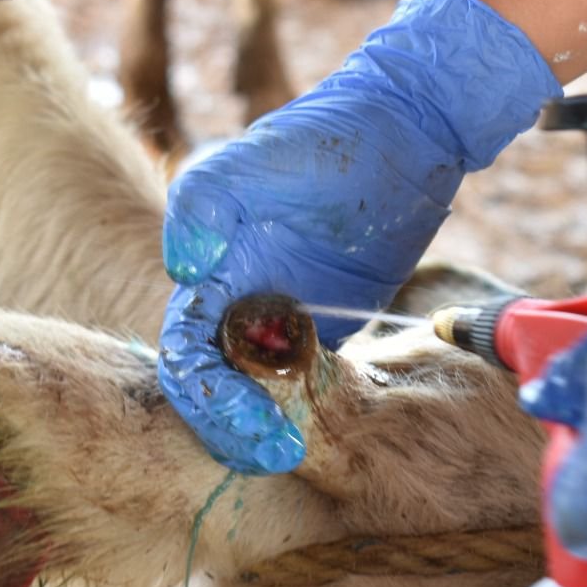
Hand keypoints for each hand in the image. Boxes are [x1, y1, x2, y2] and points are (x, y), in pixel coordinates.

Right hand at [159, 0, 559, 473]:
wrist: (403, 133)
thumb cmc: (321, 139)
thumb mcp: (248, 162)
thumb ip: (201, 204)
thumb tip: (183, 270)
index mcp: (211, 272)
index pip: (186, 353)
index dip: (205, 396)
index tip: (244, 423)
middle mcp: (241, 302)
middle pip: (218, 385)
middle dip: (233, 426)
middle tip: (275, 453)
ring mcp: (287, 317)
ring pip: (261, 392)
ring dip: (270, 427)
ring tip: (293, 453)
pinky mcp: (331, 326)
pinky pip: (310, 381)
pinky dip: (309, 409)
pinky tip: (325, 428)